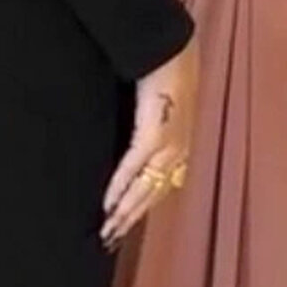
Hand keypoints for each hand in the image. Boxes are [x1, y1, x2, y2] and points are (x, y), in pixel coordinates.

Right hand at [102, 37, 198, 249]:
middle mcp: (179, 151)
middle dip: (129, 219)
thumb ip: (143, 128)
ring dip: (124, 211)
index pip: (160, 188)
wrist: (171, 48)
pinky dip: (120, 186)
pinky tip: (108, 202)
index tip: (121, 225)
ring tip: (106, 228)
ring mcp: (170, 144)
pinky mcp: (156, 134)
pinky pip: (135, 168)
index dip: (140, 209)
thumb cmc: (160, 73)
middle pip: (152, 196)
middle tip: (107, 238)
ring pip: (145, 189)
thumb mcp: (155, 107)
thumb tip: (125, 145)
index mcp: (181, 146)